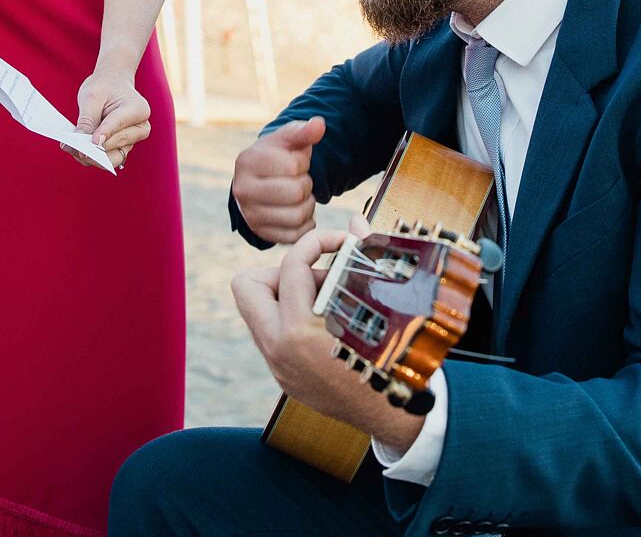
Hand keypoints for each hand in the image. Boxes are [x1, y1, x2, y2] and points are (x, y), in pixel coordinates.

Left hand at [70, 72, 149, 170]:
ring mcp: (132, 140)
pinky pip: (108, 159)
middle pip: (118, 145)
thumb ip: (87, 120)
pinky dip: (92, 157)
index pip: (119, 123)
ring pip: (113, 157)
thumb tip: (79, 143)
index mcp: (138, 109)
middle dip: (95, 149)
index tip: (92, 142)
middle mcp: (140, 128)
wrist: (113, 85)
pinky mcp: (122, 148)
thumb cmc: (104, 87)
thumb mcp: (92, 96)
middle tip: (74, 148)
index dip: (104, 133)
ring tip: (73, 149)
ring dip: (92, 157)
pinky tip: (77, 150)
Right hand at [231, 116, 324, 244]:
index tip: (295, 162)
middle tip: (299, 180)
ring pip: (298, 216)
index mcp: (247, 161)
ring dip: (308, 204)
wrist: (259, 181)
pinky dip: (305, 223)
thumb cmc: (276, 157)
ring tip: (300, 195)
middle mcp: (242, 190)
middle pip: (296, 193)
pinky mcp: (262, 234)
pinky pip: (296, 234)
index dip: (302, 163)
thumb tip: (319, 125)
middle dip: (306, 184)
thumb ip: (303, 131)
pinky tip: (298, 210)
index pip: (293, 166)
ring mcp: (250, 215)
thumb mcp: (287, 140)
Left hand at [232, 216, 417, 448]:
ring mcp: (278, 365)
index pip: (290, 265)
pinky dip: (295, 319)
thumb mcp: (380, 306)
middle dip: (280, 271)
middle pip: (247, 285)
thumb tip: (355, 222)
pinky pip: (273, 333)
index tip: (339, 244)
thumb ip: (363, 257)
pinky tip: (329, 323)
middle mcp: (279, 350)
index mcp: (299, 332)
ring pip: (257, 310)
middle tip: (316, 276)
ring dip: (288, 295)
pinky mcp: (283, 377)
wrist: (394, 416)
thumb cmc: (392, 359)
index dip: (316, 242)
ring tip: (330, 300)